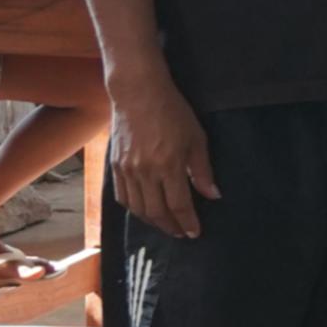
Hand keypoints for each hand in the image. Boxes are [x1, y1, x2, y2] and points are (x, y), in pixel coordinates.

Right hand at [106, 66, 217, 239]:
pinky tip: (144, 211)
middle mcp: (144, 172)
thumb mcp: (196, 138)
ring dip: (152, 222)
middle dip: (171, 227)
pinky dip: (134, 209)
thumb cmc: (172, 112)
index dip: (187, 222)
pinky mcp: (114, 166)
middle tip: (181, 233)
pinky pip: (122, 197)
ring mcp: (126, 170)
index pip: (178, 205)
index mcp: (168, 165)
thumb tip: (212, 196)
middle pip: (156, 212)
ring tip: (166, 225)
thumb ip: (202, 170)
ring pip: (137, 208)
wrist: (138, 93)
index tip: (195, 232)